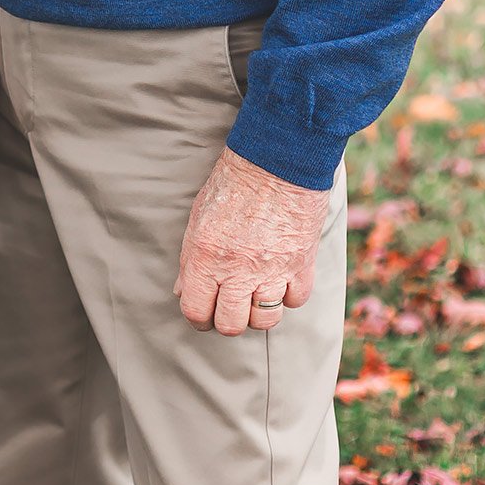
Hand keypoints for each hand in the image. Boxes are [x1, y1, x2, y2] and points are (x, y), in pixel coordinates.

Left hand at [174, 148, 327, 334]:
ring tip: (256, 291)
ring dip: (259, 310)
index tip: (205, 313)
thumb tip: (183, 291)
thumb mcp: (198, 217)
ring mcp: (271, 269)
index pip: (196, 311)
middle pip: (231, 325)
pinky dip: (289, 294)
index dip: (199, 317)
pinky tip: (282, 276)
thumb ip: (190, 259)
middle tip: (231, 304)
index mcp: (205, 256)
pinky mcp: (301, 264)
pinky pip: (295, 301)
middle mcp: (237, 269)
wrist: (276, 159)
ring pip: (265, 320)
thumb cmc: (233, 183)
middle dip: (229, 319)